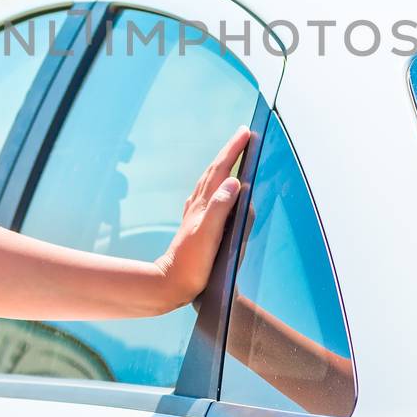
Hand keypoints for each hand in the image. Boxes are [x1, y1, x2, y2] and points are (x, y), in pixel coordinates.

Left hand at [155, 125, 252, 310]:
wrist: (170, 284)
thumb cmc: (191, 264)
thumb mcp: (208, 235)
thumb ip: (220, 207)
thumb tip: (234, 181)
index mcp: (204, 205)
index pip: (221, 170)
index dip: (234, 151)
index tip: (246, 133)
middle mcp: (198, 205)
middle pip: (215, 170)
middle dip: (229, 152)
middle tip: (243, 135)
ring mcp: (195, 214)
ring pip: (209, 181)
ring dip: (221, 165)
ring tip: (232, 154)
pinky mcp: (194, 225)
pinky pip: (206, 195)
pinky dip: (214, 184)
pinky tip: (213, 188)